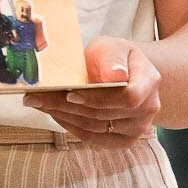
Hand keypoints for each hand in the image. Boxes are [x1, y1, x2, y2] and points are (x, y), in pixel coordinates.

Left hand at [25, 37, 161, 147]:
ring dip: (64, 116)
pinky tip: (55, 114)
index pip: (128, 97)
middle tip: (37, 97)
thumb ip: (112, 58)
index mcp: (150, 81)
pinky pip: (94, 139)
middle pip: (105, 114)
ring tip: (39, 103)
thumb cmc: (115, 58)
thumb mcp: (112, 47)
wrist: (126, 74)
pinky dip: (71, 127)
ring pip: (95, 128)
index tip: (70, 94)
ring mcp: (138, 129)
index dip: (98, 99)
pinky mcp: (124, 141)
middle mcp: (149, 109)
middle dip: (66, 106)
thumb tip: (113, 75)